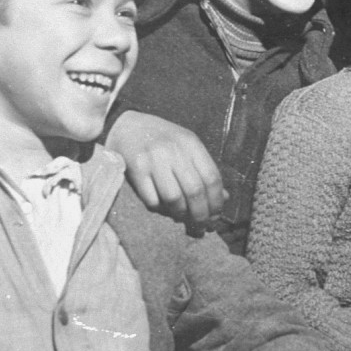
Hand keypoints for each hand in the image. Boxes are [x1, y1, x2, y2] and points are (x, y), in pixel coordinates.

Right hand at [107, 110, 226, 226]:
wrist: (127, 126)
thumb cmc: (163, 140)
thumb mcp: (187, 147)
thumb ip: (204, 171)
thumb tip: (223, 199)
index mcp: (191, 143)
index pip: (212, 177)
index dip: (216, 201)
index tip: (216, 214)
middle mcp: (173, 150)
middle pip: (194, 191)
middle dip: (201, 213)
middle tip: (201, 224)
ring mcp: (153, 160)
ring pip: (174, 198)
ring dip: (180, 214)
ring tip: (182, 216)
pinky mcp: (135, 170)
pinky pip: (152, 200)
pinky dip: (161, 210)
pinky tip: (164, 208)